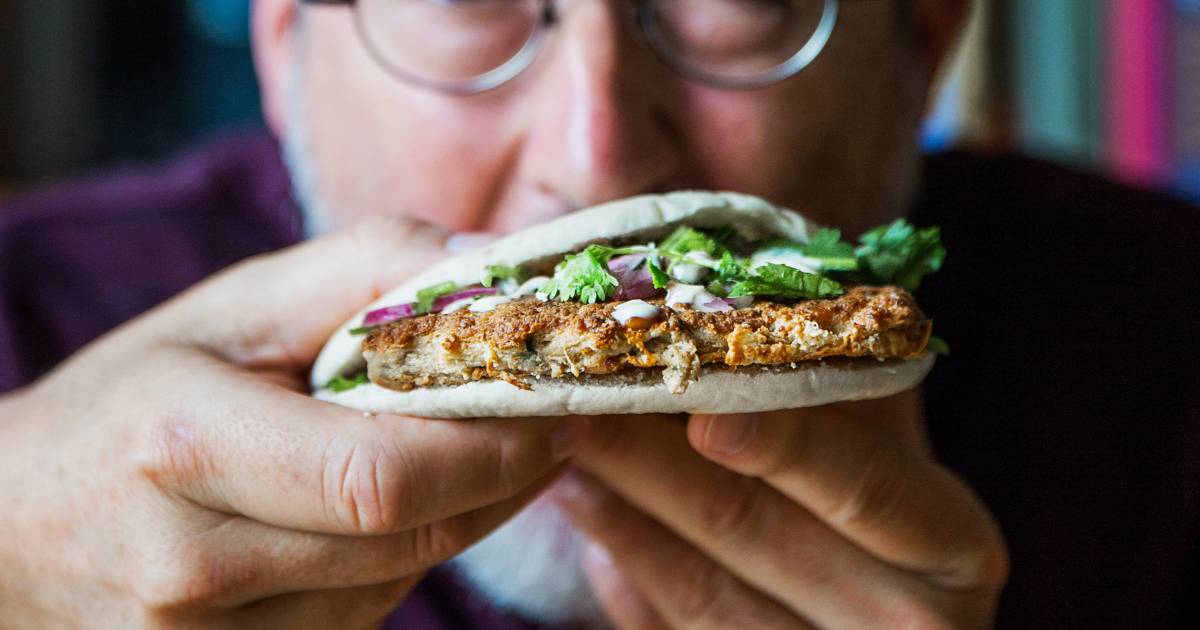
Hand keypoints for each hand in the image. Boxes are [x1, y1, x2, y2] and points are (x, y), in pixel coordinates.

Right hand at [0, 219, 587, 628]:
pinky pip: (365, 616)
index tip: (561, 405)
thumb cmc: (128, 403)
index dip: (497, 447)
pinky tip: (382, 512)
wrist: (14, 532)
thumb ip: (362, 271)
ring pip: (402, 582)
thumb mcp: (227, 311)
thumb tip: (497, 265)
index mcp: (184, 449)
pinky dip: (402, 557)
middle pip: (412, 536)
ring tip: (464, 453)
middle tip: (553, 424)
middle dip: (505, 478)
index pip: (387, 478)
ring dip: (460, 515)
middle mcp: (193, 565)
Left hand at [554, 393, 1006, 628]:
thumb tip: (744, 294)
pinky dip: (624, 572)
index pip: (866, 489)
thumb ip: (847, 387)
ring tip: (555, 441)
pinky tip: (584, 509)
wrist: (890, 618)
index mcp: (952, 546)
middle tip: (574, 392)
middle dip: (649, 455)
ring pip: (699, 589)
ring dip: (616, 506)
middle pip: (752, 530)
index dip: (787, 444)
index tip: (703, 407)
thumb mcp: (895, 446)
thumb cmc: (899, 510)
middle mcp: (906, 622)